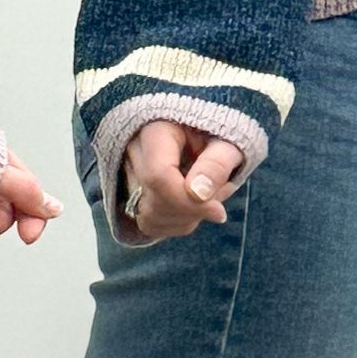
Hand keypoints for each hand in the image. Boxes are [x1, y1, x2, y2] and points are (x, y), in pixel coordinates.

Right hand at [120, 120, 244, 237]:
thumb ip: (217, 164)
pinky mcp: (132, 195)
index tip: (219, 211)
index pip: (157, 176)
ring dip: (188, 219)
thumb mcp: (228, 142)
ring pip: (150, 218)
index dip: (187, 201)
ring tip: (210, 196)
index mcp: (154, 132)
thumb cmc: (218, 136)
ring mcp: (127, 175)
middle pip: (152, 201)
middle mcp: (132, 154)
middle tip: (222, 196)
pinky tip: (195, 205)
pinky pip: (151, 225)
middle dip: (193, 211)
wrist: (206, 135)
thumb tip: (199, 194)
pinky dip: (179, 224)